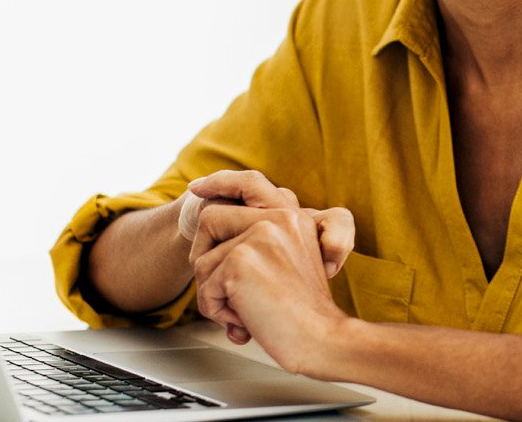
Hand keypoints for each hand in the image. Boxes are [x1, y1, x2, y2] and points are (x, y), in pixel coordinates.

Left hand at [174, 171, 352, 337]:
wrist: (324, 339)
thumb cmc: (307, 315)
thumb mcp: (292, 268)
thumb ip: (264, 247)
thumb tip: (216, 248)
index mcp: (293, 218)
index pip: (249, 183)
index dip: (220, 183)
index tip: (198, 189)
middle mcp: (278, 218)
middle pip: (209, 218)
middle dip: (203, 255)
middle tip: (217, 286)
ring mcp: (259, 235)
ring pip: (202, 260)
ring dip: (214, 294)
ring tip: (245, 310)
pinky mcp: (241, 259)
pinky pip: (205, 287)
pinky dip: (217, 311)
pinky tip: (244, 319)